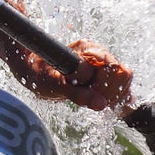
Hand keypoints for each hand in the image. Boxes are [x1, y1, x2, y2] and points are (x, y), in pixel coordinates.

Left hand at [18, 39, 132, 112]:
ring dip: (112, 93)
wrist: (31, 67)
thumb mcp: (56, 85)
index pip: (114, 67)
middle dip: (110, 91)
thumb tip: (101, 104)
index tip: (93, 95)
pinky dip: (113, 94)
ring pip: (123, 78)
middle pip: (122, 73)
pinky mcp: (102, 72)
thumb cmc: (40, 73)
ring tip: (94, 99)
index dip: (106, 85)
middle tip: (92, 98)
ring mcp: (101, 62)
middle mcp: (97, 53)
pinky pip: (119, 84)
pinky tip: (99, 99)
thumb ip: (79, 94)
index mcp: (87, 50)